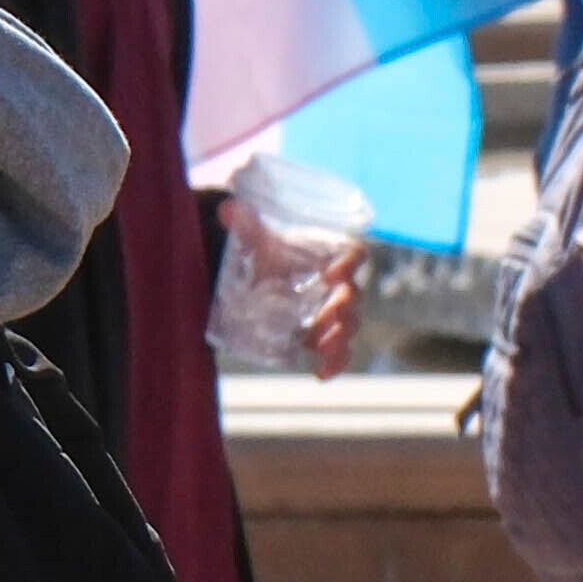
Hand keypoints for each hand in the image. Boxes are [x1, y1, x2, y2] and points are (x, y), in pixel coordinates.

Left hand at [216, 177, 364, 376]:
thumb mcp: (252, 237)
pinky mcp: (318, 335)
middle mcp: (335, 282)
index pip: (355, 253)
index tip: (330, 276)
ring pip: (349, 324)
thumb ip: (244, 224)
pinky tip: (321, 374)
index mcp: (328, 252)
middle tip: (327, 317)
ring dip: (342, 337)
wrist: (251, 275)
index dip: (349, 264)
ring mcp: (328, 310)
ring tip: (324, 348)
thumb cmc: (261, 250)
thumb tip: (227, 207)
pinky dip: (335, 362)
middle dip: (344, 308)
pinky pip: (337, 350)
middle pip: (353, 294)